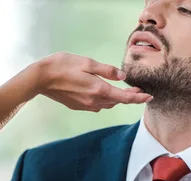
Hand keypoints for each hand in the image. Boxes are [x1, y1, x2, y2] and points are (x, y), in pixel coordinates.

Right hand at [35, 52, 151, 111]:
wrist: (41, 79)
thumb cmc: (62, 66)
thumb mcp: (87, 62)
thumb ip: (107, 70)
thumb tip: (122, 76)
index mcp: (99, 89)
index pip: (125, 97)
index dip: (139, 98)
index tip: (149, 97)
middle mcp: (94, 101)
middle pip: (117, 101)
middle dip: (129, 96)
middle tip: (137, 89)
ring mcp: (85, 105)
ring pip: (107, 104)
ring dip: (116, 98)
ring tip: (121, 90)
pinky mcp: (78, 106)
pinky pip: (97, 105)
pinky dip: (104, 100)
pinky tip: (102, 92)